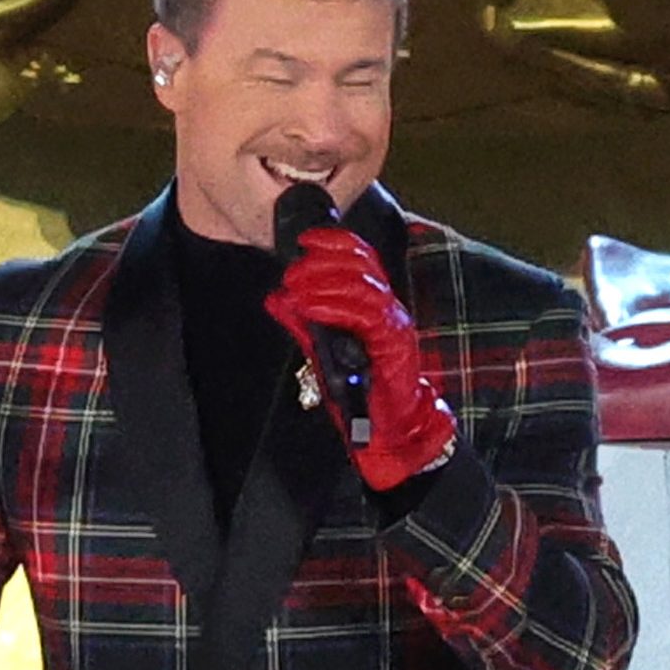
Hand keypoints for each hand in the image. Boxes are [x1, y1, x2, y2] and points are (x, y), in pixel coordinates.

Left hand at [262, 224, 459, 489]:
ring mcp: (393, 323)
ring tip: (297, 287)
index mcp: (373, 303)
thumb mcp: (322, 350)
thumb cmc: (361, 392)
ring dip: (324, 282)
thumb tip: (275, 298)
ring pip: (362, 284)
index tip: (304, 239)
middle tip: (293, 271)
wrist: (390, 430)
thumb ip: (302, 323)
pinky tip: (312, 307)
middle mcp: (387, 307)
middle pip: (360, 264)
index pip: (360, 258)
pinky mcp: (393, 343)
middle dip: (323, 261)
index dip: (333, 242)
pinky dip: (335, 306)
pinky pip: (365, 314)